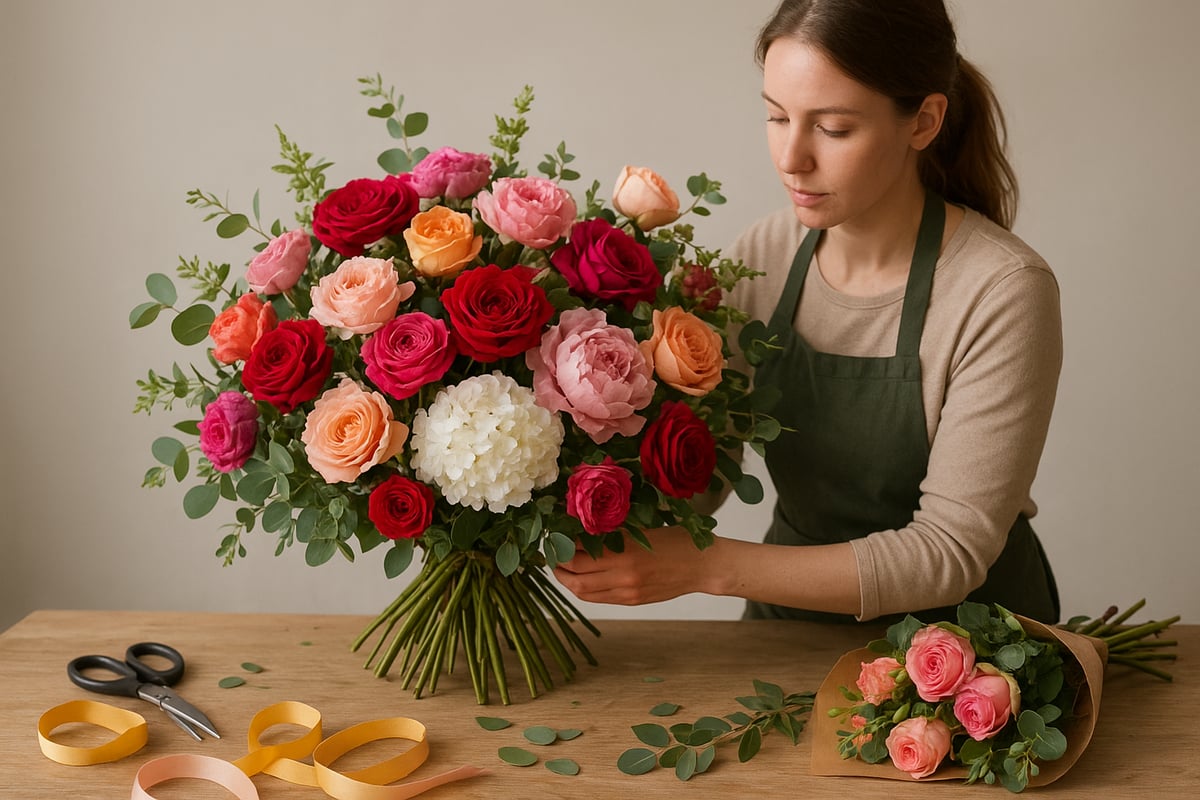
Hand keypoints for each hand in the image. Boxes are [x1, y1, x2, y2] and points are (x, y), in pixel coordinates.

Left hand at [553, 527, 718, 604]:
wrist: (702, 566)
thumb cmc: (676, 541)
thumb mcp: (643, 531)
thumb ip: (614, 535)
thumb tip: (584, 532)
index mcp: (625, 550)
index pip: (579, 552)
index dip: (562, 545)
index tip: (555, 536)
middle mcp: (623, 574)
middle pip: (575, 575)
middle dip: (558, 565)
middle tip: (553, 554)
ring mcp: (626, 591)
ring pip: (583, 592)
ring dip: (568, 581)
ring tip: (562, 569)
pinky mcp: (632, 601)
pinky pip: (599, 599)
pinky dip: (584, 590)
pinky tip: (581, 580)